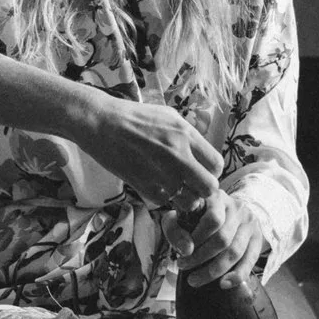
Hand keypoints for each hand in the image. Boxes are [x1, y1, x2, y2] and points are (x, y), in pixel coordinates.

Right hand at [77, 95, 224, 210]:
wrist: (101, 122)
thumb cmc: (134, 116)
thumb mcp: (169, 116)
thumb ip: (189, 135)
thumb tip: (202, 153)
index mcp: (186, 134)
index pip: (217, 165)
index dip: (212, 173)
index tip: (201, 172)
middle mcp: (178, 154)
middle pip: (209, 188)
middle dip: (202, 190)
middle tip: (191, 186)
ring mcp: (160, 172)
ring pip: (189, 202)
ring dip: (184, 199)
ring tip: (174, 189)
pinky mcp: (143, 185)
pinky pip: (164, 202)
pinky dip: (162, 198)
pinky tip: (155, 186)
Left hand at [161, 189, 275, 288]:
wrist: (232, 211)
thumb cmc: (200, 215)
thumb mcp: (183, 214)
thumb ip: (176, 229)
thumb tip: (185, 250)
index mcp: (217, 198)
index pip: (212, 219)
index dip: (197, 239)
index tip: (180, 254)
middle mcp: (237, 208)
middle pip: (222, 238)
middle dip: (200, 257)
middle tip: (183, 267)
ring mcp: (249, 223)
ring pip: (234, 251)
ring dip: (214, 270)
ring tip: (194, 280)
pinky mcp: (258, 238)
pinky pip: (250, 260)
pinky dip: (237, 275)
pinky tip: (223, 284)